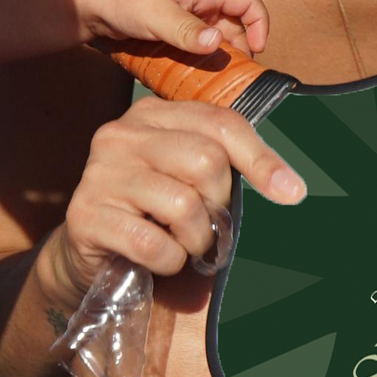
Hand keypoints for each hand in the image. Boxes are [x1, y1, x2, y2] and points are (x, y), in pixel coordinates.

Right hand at [40, 93, 305, 303]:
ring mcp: (99, 173)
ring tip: (184, 246)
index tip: (291, 193)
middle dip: (218, 204)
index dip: (261, 159)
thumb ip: (225, 166)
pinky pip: (152, 244)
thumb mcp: (187, 180)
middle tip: (208, 226)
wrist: (89, 255)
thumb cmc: (151, 215)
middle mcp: (121, 134)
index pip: (221, 123)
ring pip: (183, 205)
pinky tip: (158, 260)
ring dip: (196, 240)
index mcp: (152, 115)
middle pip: (205, 160)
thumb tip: (290, 187)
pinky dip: (168, 262)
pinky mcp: (85, 215)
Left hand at [49, 0, 268, 63]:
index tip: (257, 52)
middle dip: (235, 50)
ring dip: (212, 59)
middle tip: (232, 79)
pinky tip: (187, 80)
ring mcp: (177, 14)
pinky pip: (187, 46)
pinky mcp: (162, 29)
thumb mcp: (156, 14)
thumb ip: (188, 31)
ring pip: (208, 38)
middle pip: (229, 24)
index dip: (258, 23)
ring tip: (212, 85)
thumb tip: (219, 44)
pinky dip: (191, 61)